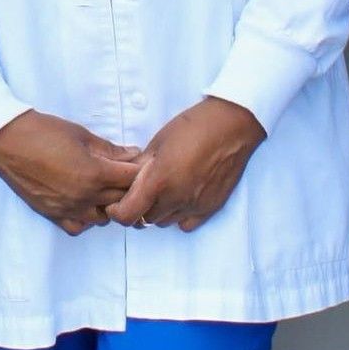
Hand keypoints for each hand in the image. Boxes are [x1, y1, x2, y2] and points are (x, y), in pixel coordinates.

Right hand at [0, 110, 141, 234]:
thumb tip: (133, 155)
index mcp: (94, 174)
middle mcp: (84, 196)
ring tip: (105, 190)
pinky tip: (86, 203)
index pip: (131, 179)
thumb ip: (110, 149)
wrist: (7, 141)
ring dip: (109, 205)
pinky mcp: (53, 214)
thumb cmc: (43, 132)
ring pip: (103, 218)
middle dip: (128, 187)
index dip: (139, 170)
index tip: (140, 164)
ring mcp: (68, 208)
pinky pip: (79, 227)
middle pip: (121, 200)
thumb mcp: (82, 135)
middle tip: (126, 175)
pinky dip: (87, 219)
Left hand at [106, 97, 264, 230]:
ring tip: (163, 191)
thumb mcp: (157, 142)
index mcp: (159, 181)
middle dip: (137, 209)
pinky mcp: (211, 207)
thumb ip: (140, 165)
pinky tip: (181, 198)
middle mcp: (177, 198)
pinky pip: (186, 224)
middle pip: (144, 219)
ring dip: (158, 212)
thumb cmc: (194, 127)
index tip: (115, 204)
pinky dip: (179, 216)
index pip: (128, 215)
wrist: (232, 125)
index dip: (117, 212)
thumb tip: (127, 178)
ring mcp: (195, 205)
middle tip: (140, 192)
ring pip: (164, 222)